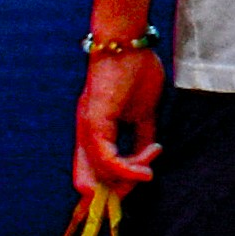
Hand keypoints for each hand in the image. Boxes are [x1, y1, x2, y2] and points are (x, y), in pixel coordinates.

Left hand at [76, 47, 166, 194]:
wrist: (128, 42)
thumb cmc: (136, 69)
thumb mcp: (145, 112)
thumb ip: (143, 137)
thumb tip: (149, 158)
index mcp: (94, 134)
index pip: (92, 176)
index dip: (114, 188)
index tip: (142, 182)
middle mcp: (84, 136)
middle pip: (86, 186)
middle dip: (116, 194)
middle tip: (145, 179)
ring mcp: (86, 130)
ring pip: (95, 178)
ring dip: (127, 179)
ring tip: (150, 166)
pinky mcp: (94, 123)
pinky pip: (106, 159)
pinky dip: (128, 168)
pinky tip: (148, 163)